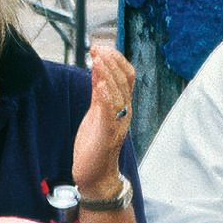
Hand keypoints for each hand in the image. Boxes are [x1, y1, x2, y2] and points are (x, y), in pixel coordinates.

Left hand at [70, 44, 135, 196]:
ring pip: (119, 94)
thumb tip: (98, 69)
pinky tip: (100, 84)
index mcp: (122, 106)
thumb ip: (98, 91)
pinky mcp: (107, 135)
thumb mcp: (96, 112)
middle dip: (111, 62)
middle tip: (98, 48)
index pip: (126, 77)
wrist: (96, 175)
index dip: (116, 60)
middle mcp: (124, 113)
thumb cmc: (96, 143)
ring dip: (108, 74)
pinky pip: (110, 113)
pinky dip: (106, 97)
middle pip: (124, 82)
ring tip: (99, 59)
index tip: (102, 47)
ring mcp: (117, 124)